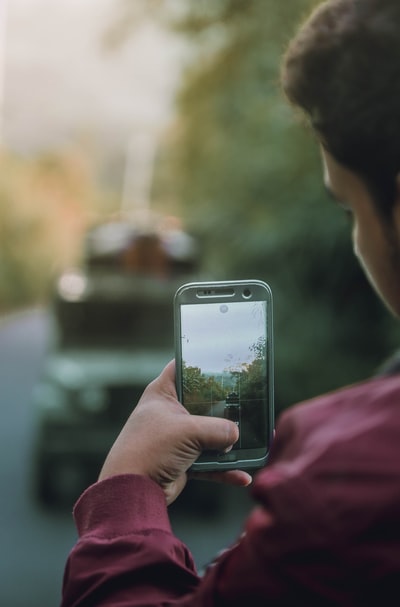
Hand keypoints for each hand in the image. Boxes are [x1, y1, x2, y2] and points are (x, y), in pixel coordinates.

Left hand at [99, 360, 251, 503]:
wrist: (131, 490)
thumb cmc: (150, 450)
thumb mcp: (188, 432)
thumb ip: (218, 429)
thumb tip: (235, 435)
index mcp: (163, 394)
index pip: (182, 367)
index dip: (200, 361)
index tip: (223, 360)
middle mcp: (169, 413)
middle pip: (203, 403)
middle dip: (224, 407)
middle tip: (246, 403)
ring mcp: (176, 438)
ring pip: (209, 435)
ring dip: (228, 443)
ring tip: (250, 444)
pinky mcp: (182, 461)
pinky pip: (209, 463)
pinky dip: (224, 470)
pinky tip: (241, 476)